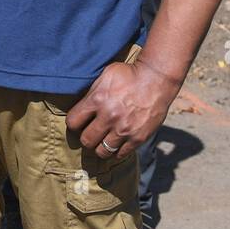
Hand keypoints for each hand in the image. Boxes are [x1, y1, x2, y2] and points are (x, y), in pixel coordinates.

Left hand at [66, 58, 181, 160]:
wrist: (156, 79)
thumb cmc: (128, 74)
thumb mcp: (104, 77)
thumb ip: (92, 94)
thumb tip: (82, 107)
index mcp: (97, 100)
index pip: (73, 122)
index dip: (73, 124)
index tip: (78, 123)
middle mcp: (109, 117)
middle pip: (86, 140)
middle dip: (85, 138)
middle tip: (90, 133)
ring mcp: (124, 129)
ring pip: (102, 151)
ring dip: (100, 147)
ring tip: (102, 141)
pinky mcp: (138, 137)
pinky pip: (121, 154)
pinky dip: (116, 151)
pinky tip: (116, 144)